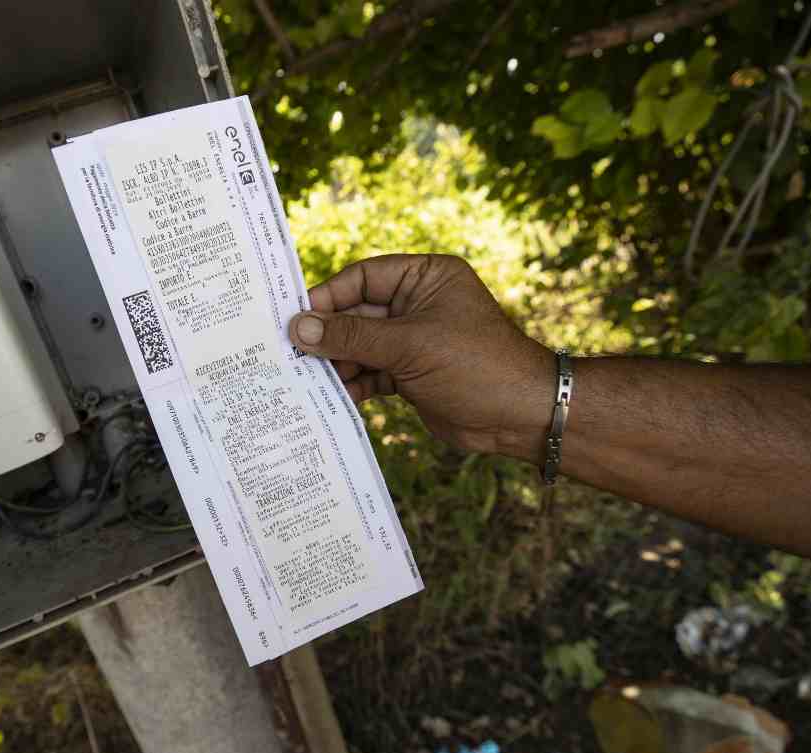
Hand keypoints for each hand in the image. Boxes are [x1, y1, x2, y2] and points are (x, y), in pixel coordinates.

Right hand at [288, 254, 553, 460]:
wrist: (520, 416)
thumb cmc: (476, 365)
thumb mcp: (410, 345)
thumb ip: (352, 336)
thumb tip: (300, 327)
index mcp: (425, 277)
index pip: (362, 278)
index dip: (328, 297)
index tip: (295, 318)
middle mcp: (417, 304)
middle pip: (356, 313)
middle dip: (328, 335)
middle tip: (289, 352)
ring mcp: (413, 340)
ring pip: (360, 346)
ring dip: (336, 362)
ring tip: (304, 378)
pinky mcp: (410, 373)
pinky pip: (371, 372)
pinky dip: (353, 383)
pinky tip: (331, 396)